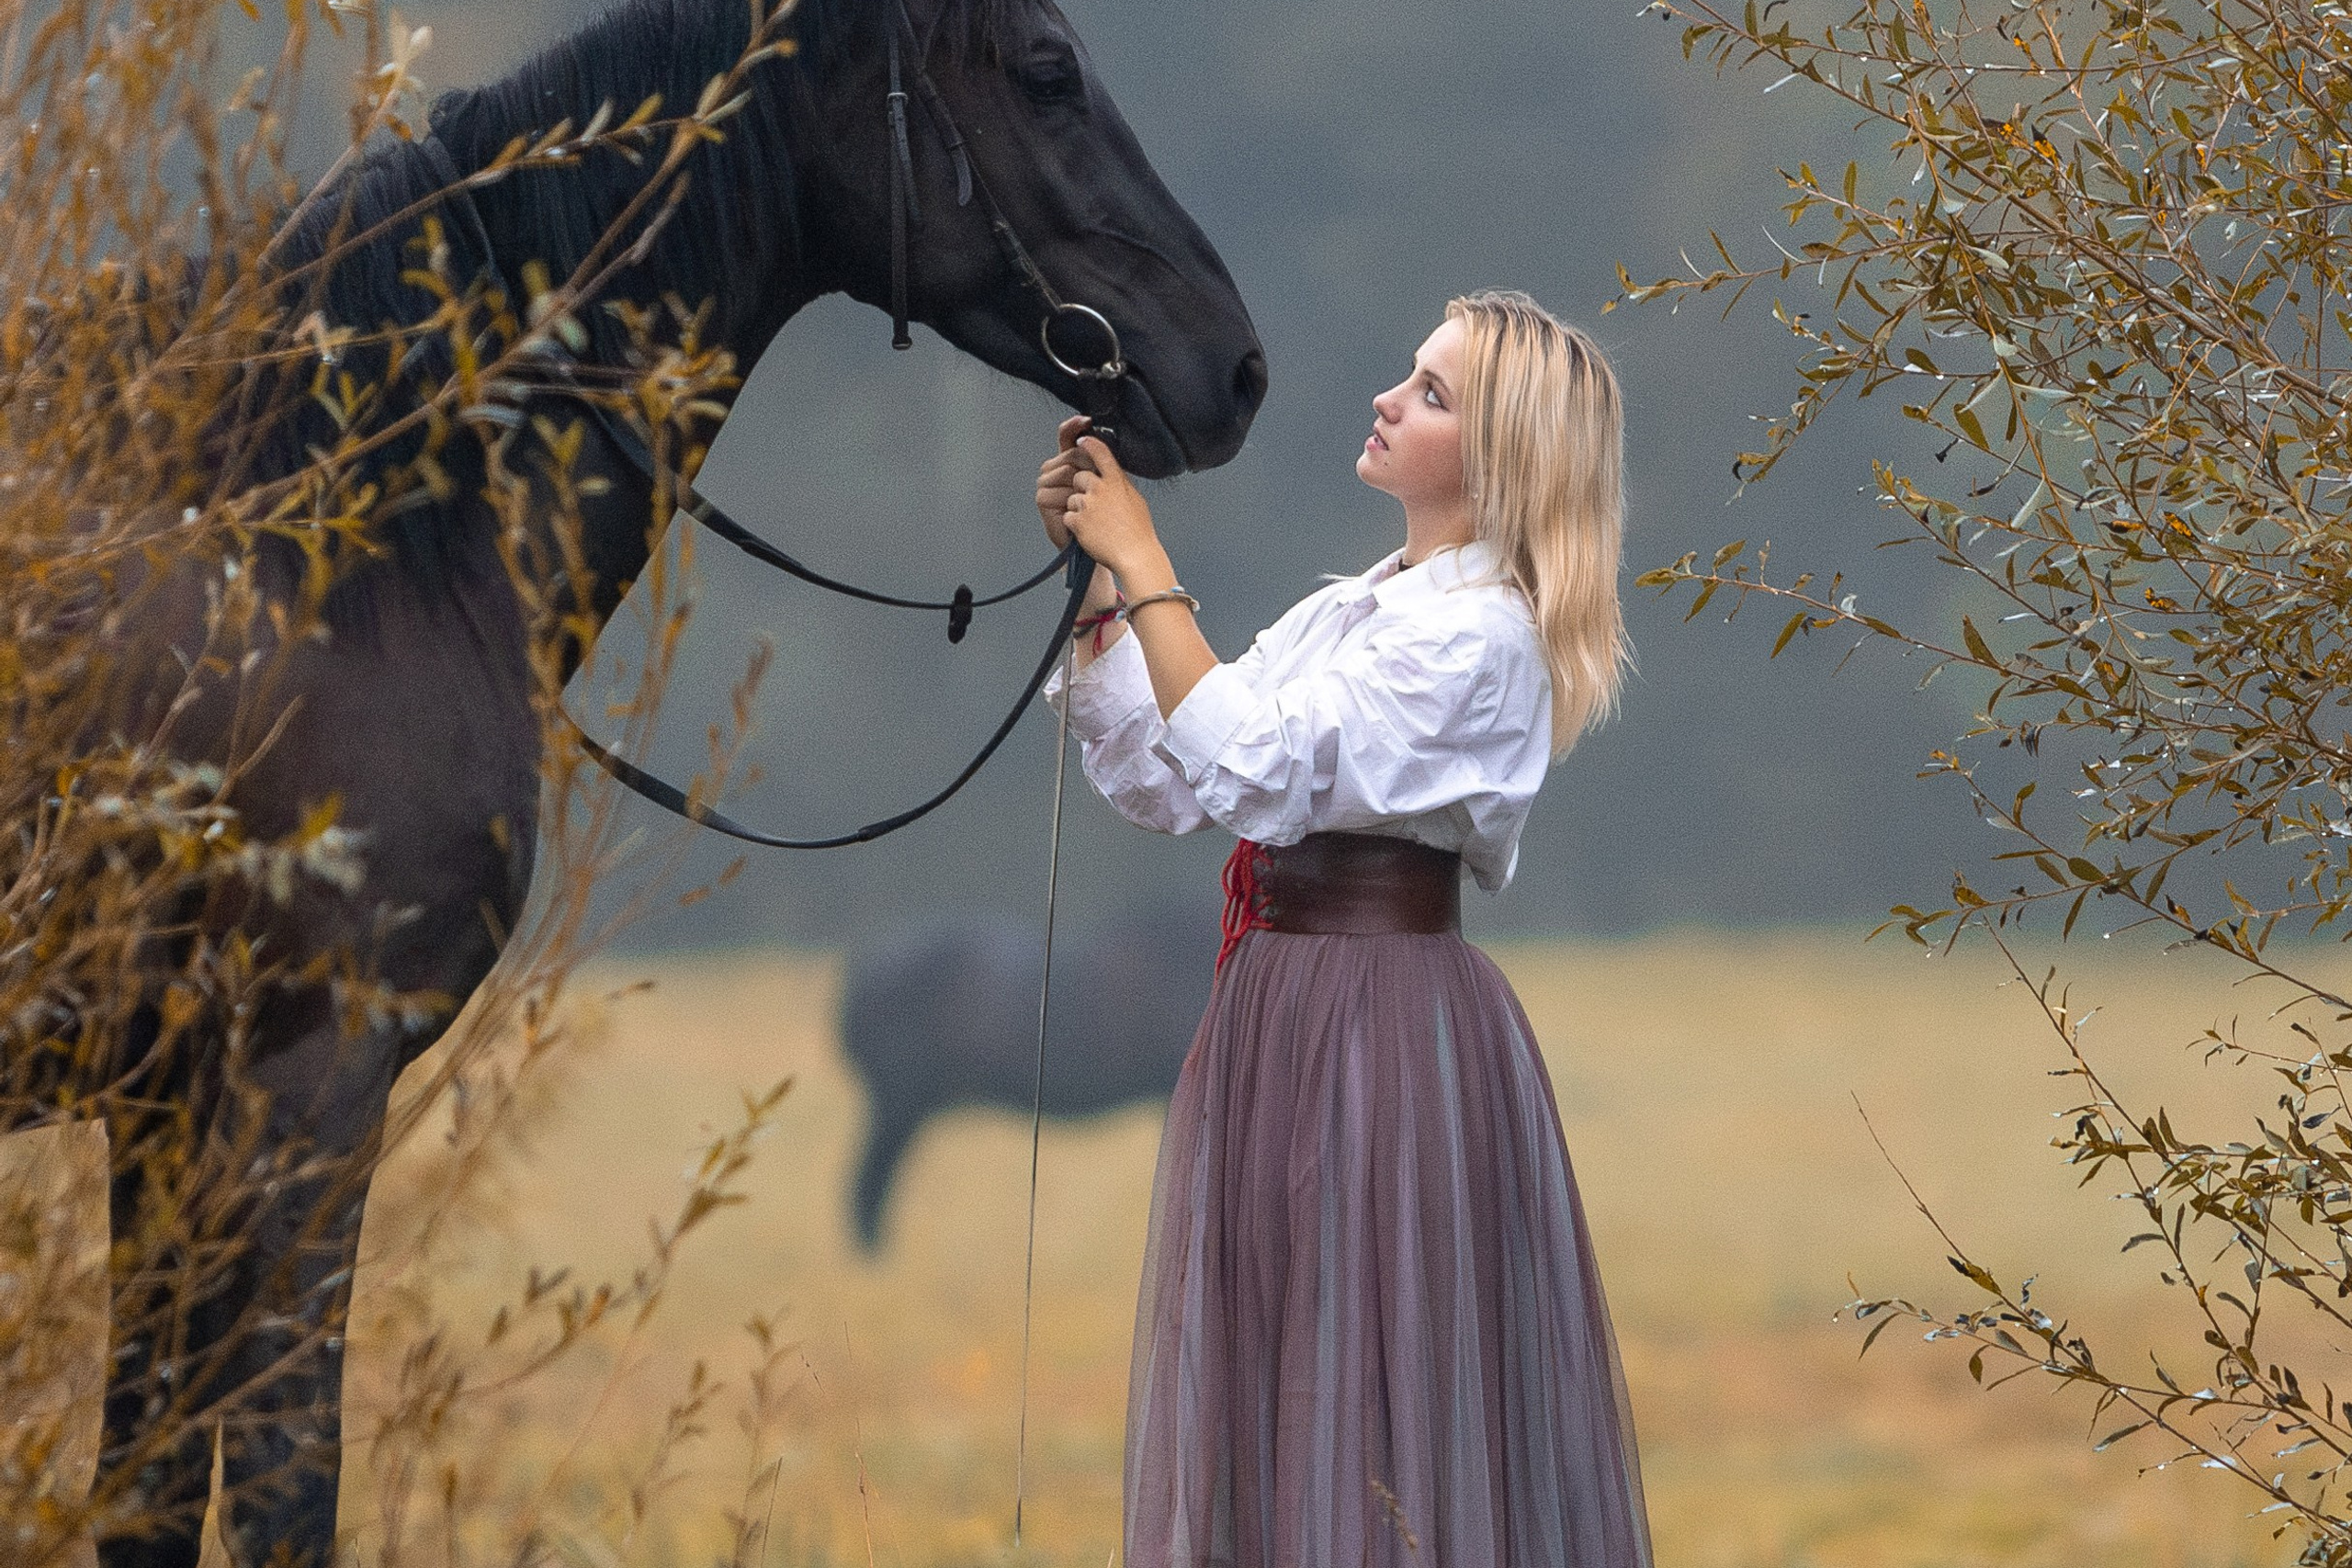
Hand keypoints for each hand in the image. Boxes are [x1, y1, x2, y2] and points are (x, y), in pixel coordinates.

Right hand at [1035, 414, 1093, 547]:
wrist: (1097, 540)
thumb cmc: (1104, 512)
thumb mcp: (1106, 480)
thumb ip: (1101, 458)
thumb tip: (1099, 436)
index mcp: (1068, 459)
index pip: (1066, 435)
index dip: (1074, 426)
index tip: (1087, 419)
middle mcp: (1054, 468)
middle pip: (1071, 454)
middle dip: (1089, 466)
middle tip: (1100, 483)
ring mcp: (1045, 482)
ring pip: (1067, 471)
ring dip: (1083, 486)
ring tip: (1090, 501)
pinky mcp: (1042, 498)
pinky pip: (1059, 490)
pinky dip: (1072, 500)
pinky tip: (1077, 509)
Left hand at [1060, 434, 1166, 584]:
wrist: (1135, 555)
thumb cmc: (1138, 531)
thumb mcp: (1135, 499)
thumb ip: (1120, 484)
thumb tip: (1112, 474)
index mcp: (1117, 481)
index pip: (1100, 453)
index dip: (1089, 444)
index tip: (1081, 440)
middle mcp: (1100, 488)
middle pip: (1079, 477)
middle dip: (1081, 489)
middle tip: (1095, 508)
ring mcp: (1087, 504)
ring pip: (1072, 499)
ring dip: (1079, 510)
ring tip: (1097, 525)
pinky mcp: (1077, 520)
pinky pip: (1068, 516)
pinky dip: (1075, 525)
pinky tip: (1090, 534)